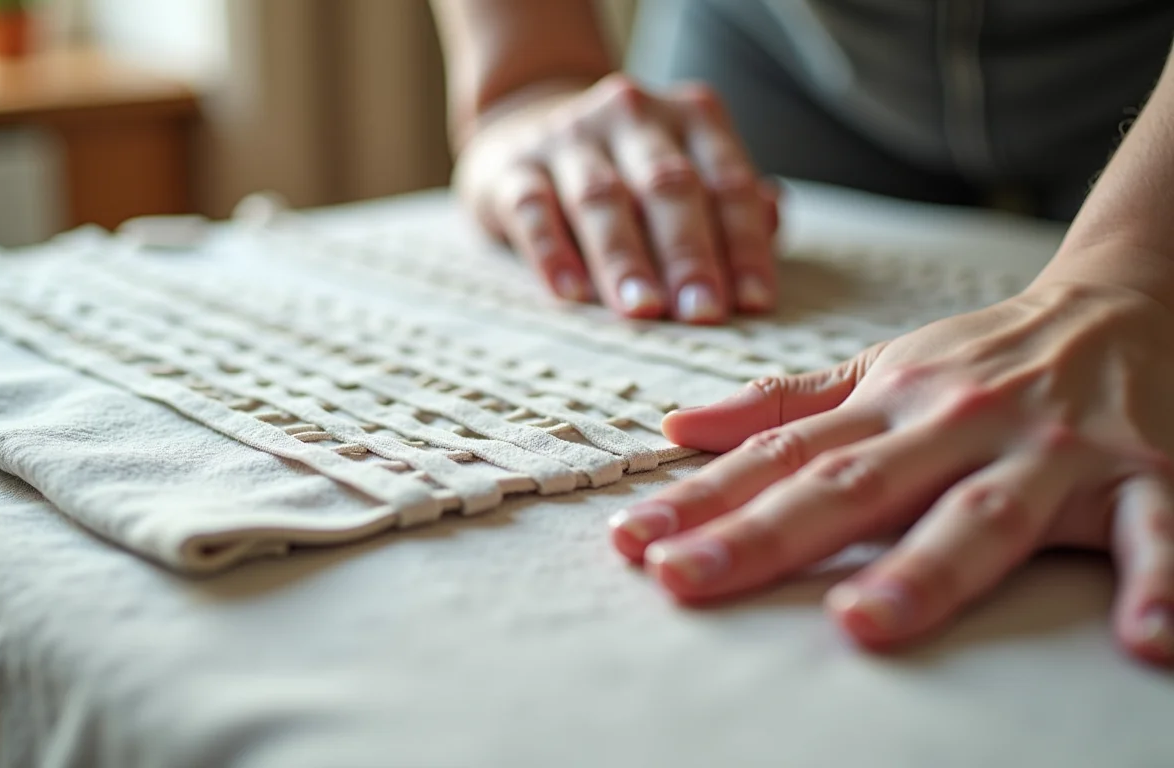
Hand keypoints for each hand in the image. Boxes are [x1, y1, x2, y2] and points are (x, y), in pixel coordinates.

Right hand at [453, 74, 778, 322]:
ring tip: (643, 310)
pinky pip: (532, 210)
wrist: (529, 121)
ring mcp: (568, 138)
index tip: (753, 303)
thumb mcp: (689, 170)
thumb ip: (732, 202)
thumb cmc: (632, 170)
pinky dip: (552, 252)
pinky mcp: (513, 169)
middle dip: (688, 253)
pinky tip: (570, 295)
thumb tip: (772, 219)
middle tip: (703, 312)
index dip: (743, 244)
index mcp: (691, 117)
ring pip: (601, 198)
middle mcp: (632, 117)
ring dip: (625, 258)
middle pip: (666, 186)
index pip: (726, 182)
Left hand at [609, 280, 1173, 665]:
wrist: (1124, 304)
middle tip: (687, 580)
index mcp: (890, 406)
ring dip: (925, 568)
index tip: (634, 545)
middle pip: (853, 488)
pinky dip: (1161, 582)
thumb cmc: (986, 357)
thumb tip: (676, 427)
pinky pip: (1156, 534)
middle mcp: (957, 425)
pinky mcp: (1148, 476)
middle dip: (767, 535)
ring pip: (980, 513)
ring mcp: (1050, 453)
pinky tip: (1145, 640)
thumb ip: (783, 405)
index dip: (704, 500)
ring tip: (864, 623)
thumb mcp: (879, 368)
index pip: (781, 458)